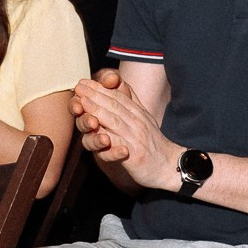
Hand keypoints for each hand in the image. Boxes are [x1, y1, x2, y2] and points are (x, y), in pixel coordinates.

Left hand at [72, 70, 178, 187]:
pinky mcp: (135, 156)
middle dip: (94, 94)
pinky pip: (120, 147)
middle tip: (78, 87)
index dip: (99, 88)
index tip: (84, 82)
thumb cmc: (153, 144)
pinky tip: (98, 135)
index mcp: (137, 113)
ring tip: (83, 103)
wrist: (169, 165)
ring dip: (97, 111)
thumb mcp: (144, 119)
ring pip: (114, 121)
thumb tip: (118, 84)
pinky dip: (108, 140)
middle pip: (114, 105)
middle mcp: (137, 122)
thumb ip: (130, 103)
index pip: (117, 96)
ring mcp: (136, 138)